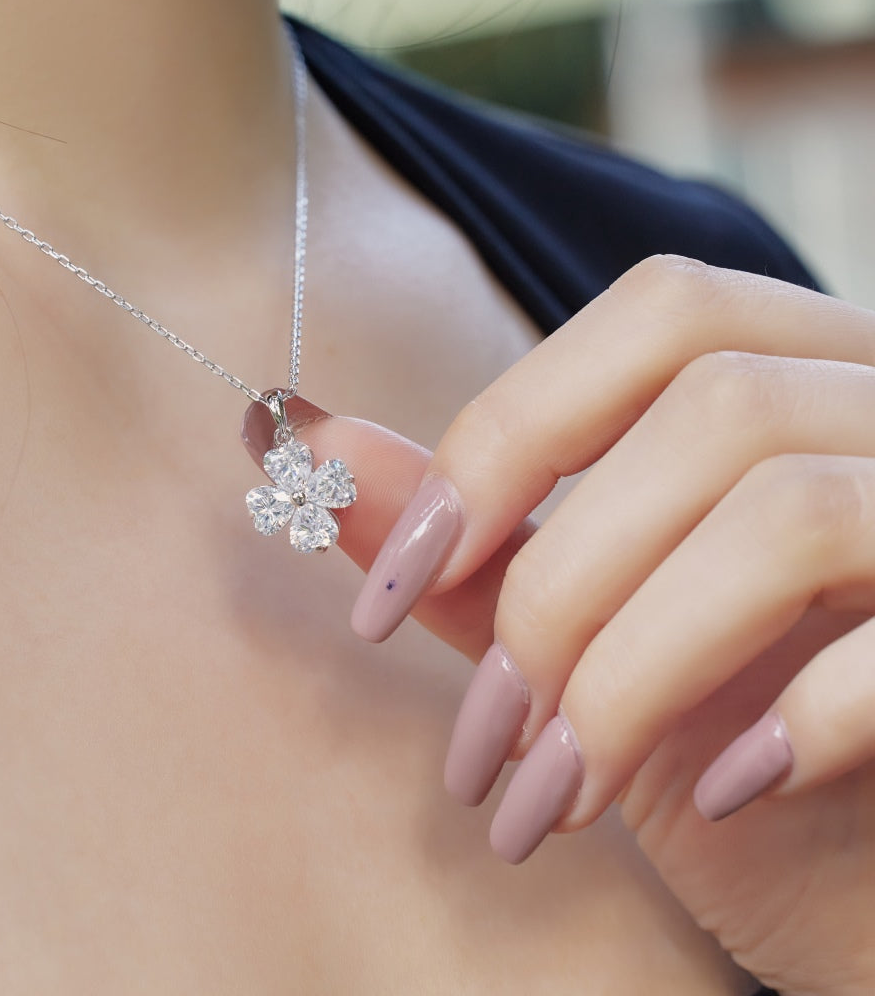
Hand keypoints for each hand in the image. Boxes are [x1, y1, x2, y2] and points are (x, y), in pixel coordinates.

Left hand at [241, 255, 874, 995]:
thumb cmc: (740, 762)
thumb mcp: (590, 646)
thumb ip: (473, 544)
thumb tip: (306, 444)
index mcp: (804, 376)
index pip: (659, 313)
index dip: (508, 432)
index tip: (395, 578)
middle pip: (713, 404)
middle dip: (557, 581)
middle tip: (484, 739)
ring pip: (783, 509)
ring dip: (629, 672)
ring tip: (555, 798)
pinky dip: (794, 720)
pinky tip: (723, 797)